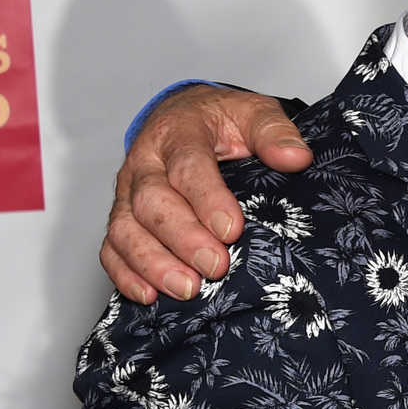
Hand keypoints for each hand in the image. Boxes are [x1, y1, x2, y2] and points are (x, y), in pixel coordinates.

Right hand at [101, 87, 312, 303]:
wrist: (185, 115)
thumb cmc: (222, 119)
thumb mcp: (254, 113)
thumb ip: (274, 132)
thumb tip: (295, 157)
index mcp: (178, 132)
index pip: (188, 165)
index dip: (208, 200)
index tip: (232, 230)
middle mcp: (145, 162)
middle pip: (153, 202)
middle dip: (183, 238)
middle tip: (216, 267)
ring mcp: (128, 191)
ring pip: (126, 228)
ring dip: (152, 262)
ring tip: (187, 288)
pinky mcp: (122, 216)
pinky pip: (112, 247)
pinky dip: (124, 273)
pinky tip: (148, 294)